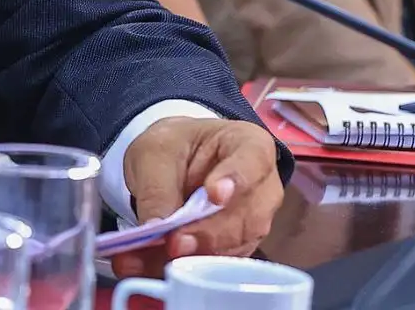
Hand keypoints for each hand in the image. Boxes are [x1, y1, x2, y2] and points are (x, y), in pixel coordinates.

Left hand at [112, 118, 282, 278]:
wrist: (171, 162)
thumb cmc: (174, 147)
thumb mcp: (155, 153)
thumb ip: (158, 188)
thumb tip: (156, 228)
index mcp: (250, 146)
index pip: (252, 162)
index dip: (235, 180)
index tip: (214, 195)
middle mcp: (262, 188)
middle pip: (246, 217)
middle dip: (208, 234)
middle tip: (175, 243)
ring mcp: (253, 222)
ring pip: (234, 247)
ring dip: (193, 257)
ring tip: (152, 258)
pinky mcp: (235, 249)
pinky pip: (217, 264)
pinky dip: (183, 268)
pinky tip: (152, 266)